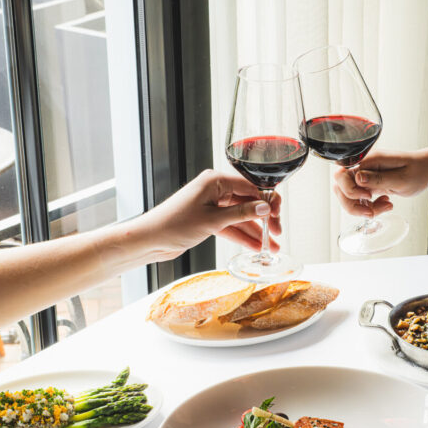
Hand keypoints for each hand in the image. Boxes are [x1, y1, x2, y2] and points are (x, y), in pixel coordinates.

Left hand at [131, 170, 281, 260]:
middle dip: (264, 218)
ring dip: (256, 231)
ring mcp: (212, 204)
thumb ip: (241, 214)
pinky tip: (256, 246)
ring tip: (272, 245)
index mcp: (215, 180)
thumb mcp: (212, 221)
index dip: (267, 201)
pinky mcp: (208, 219)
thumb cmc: (173, 225)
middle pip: (248, 201)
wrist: (150, 240)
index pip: (251, 186)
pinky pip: (231, 225)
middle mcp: (215, 189)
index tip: (277, 216)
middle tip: (277, 233)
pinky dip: (242, 235)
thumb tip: (264, 207)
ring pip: (241, 216)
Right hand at [332, 134, 427, 216]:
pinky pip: (360, 199)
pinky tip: (385, 204)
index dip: (351, 190)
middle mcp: (363, 167)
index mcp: (370, 160)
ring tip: (384, 207)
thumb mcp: (402, 178)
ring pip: (348, 196)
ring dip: (362, 208)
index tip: (368, 197)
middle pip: (340, 187)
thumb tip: (358, 179)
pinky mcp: (369, 184)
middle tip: (372, 211)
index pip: (342, 175)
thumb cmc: (418, 171)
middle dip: (353, 204)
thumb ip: (379, 179)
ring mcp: (365, 176)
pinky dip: (369, 207)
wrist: (427, 169)